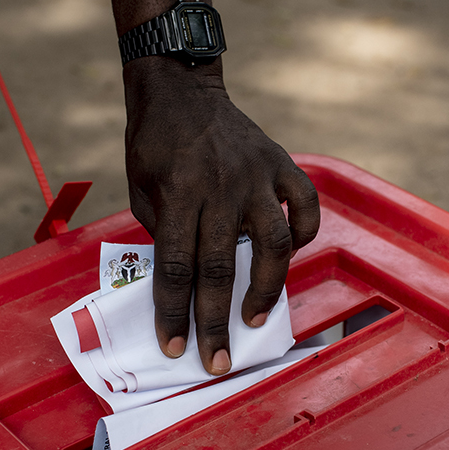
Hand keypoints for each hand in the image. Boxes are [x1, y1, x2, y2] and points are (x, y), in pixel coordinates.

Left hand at [111, 0, 319, 374]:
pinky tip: (292, 257)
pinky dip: (307, 233)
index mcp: (178, 195)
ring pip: (275, 243)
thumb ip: (162, 233)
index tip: (175, 347)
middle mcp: (221, 188)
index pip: (175, 267)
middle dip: (217, 322)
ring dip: (267, 288)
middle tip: (219, 361)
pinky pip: (306, 206)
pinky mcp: (281, 164)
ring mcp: (257, 176)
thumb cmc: (154, 145)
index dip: (174, 313)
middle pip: (221, 268)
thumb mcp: (141, 189)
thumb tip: (183, 284)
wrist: (181, 88)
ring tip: (255, 318)